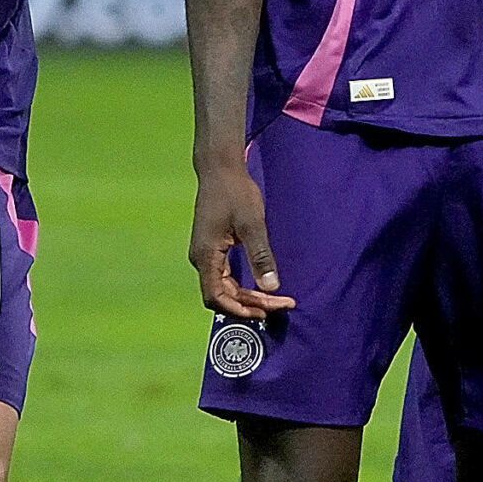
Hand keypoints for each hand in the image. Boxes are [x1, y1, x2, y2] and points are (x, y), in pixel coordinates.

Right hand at [190, 158, 294, 320]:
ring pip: (224, 287)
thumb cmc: (236, 193)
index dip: (239, 310)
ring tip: (275, 299)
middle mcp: (201, 259)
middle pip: (222, 296)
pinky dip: (242, 284)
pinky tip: (260, 286)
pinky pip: (224, 276)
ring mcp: (205, 254)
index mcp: (206, 256)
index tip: (265, 312)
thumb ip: (260, 256)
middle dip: (250, 304)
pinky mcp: (212, 248)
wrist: (220, 169)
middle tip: (281, 305)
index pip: (216, 298)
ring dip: (247, 296)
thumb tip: (271, 288)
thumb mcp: (252, 224)